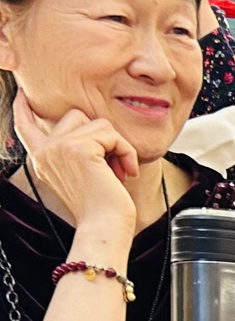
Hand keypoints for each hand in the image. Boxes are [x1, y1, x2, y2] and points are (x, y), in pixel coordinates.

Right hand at [12, 102, 140, 234]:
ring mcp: (59, 146)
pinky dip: (126, 151)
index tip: (21, 95)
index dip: (22, 108)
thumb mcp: (80, 174)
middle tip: (115, 165)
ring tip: (121, 171)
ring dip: (118, 146)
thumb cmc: (100, 207)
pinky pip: (112, 135)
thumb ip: (74, 150)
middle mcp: (45, 150)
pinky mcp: (79, 147)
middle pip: (76, 116)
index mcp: (42, 158)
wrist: (103, 226)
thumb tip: (87, 124)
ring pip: (98, 124)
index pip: (25, 127)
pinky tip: (127, 172)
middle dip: (102, 136)